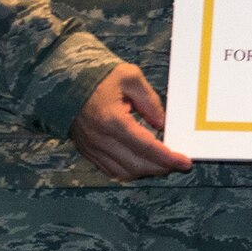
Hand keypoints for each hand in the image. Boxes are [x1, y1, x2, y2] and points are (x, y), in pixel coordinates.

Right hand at [70, 63, 192, 180]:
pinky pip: (111, 170)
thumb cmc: (101, 77)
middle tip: (178, 163)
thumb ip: (150, 101)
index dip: (167, 157)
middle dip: (161, 167)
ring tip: (163, 163)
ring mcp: (92, 149)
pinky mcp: (88, 152)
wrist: (67, 83)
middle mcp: (101, 139)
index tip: (185, 162)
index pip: (145, 146)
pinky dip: (130, 171)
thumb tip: (162, 124)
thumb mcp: (131, 77)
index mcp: (112, 120)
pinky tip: (143, 163)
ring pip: (123, 172)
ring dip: (146, 172)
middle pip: (136, 165)